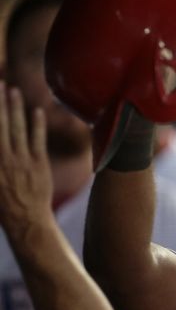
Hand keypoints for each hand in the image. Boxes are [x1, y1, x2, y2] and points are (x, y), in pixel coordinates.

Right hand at [0, 82, 52, 236]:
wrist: (25, 219)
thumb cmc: (3, 203)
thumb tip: (1, 142)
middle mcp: (1, 158)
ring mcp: (21, 160)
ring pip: (17, 128)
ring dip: (14, 108)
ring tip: (12, 90)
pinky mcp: (38, 164)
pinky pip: (37, 140)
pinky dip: (37, 124)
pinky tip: (37, 111)